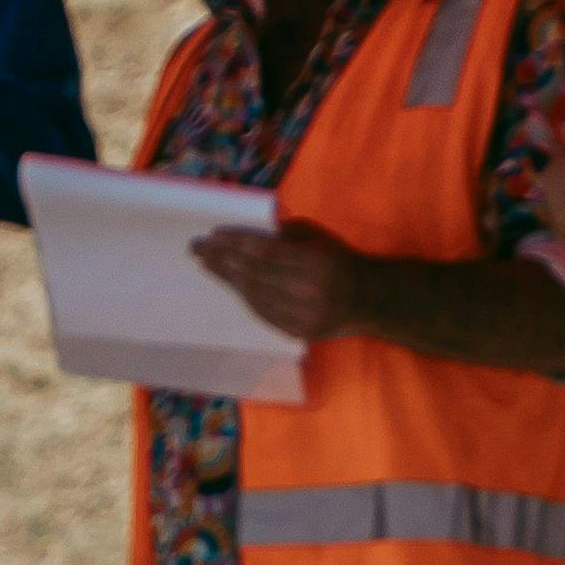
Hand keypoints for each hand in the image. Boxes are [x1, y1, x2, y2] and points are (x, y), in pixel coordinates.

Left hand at [193, 222, 380, 343]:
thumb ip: (287, 233)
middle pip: (254, 274)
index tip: (212, 236)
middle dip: (222, 260)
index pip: (264, 252)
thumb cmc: (339, 260)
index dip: (235, 244)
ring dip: (227, 279)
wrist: (367, 299)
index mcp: (313, 263)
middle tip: (197, 249)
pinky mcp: (297, 331)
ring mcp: (301, 315)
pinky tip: (231, 284)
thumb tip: (252, 233)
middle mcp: (306, 291)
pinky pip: (263, 313)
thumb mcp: (318, 237)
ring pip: (254, 295)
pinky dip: (244, 297)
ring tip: (207, 265)